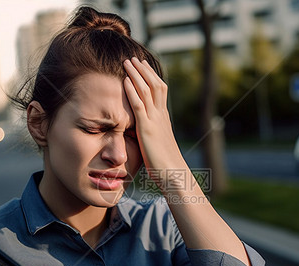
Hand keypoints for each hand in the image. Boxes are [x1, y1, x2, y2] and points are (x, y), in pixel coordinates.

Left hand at [123, 57, 185, 183]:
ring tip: (128, 62)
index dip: (152, 77)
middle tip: (135, 58)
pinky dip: (132, 91)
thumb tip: (142, 134)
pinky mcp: (147, 129)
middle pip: (155, 85)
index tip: (143, 67)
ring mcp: (155, 121)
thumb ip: (151, 135)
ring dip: (136, 74)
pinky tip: (125, 81)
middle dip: (144, 70)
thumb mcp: (157, 144)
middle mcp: (161, 116)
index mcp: (164, 118)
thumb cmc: (165, 165)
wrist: (173, 174)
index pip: (160, 91)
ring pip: (147, 90)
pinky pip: (139, 105)